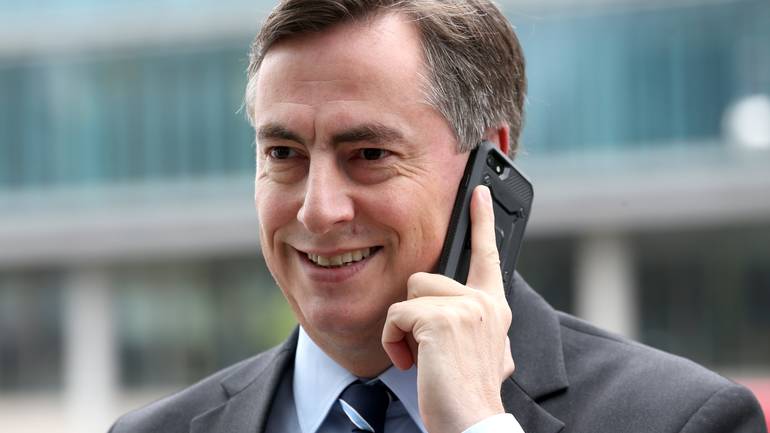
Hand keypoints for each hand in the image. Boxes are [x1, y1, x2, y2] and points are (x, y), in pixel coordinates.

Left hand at [381, 185, 514, 432]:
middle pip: (425, 279)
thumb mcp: (482, 351)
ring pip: (409, 295)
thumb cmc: (468, 392)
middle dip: (415, 315)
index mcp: (494, 308)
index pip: (487, 255)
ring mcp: (465, 307)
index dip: (482, 220)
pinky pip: (396, 314)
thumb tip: (458, 318)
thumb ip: (473, 323)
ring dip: (405, 329)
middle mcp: (484, 302)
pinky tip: (412, 363)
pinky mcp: (440, 318)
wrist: (472, 423)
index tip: (479, 192)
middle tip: (430, 352)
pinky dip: (394, 341)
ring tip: (424, 358)